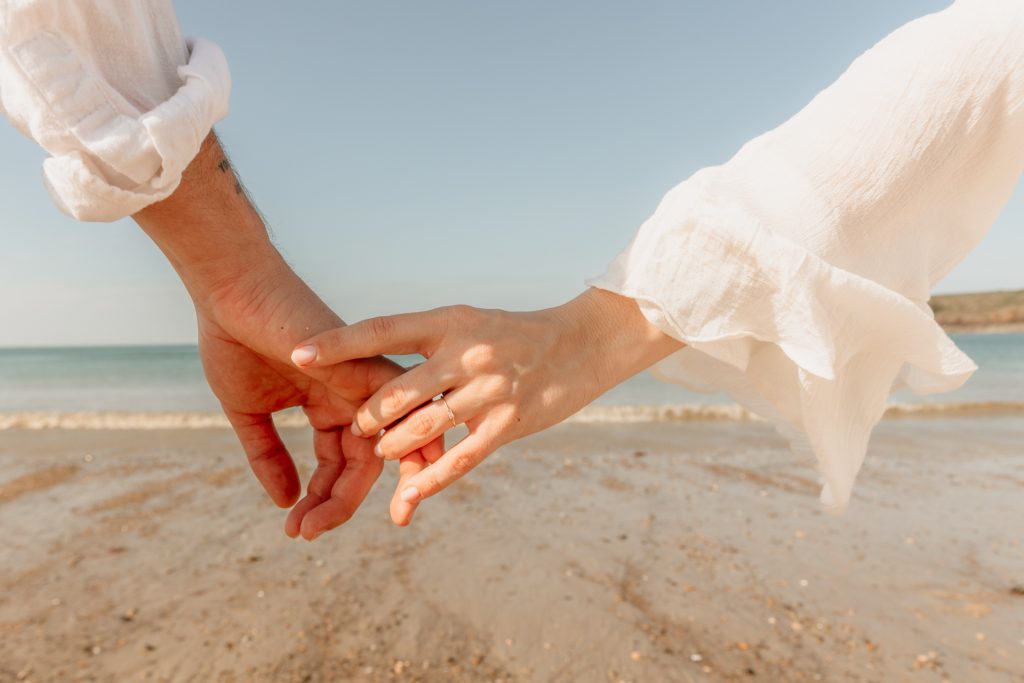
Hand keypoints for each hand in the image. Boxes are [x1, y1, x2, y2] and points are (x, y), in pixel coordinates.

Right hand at [194, 270, 440, 538]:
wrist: (231, 293)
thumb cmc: (236, 342)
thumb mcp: (250, 414)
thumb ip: (268, 456)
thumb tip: (284, 503)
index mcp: (330, 407)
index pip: (340, 465)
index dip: (321, 501)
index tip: (297, 531)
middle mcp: (354, 398)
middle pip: (364, 463)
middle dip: (340, 505)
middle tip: (308, 535)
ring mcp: (363, 384)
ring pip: (383, 446)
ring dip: (353, 492)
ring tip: (318, 524)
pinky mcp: (364, 368)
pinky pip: (391, 415)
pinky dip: (384, 453)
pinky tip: (353, 489)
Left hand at [292, 288, 682, 523]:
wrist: (583, 345)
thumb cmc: (516, 335)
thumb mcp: (470, 324)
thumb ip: (428, 344)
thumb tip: (373, 363)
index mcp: (449, 322)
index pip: (381, 330)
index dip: (338, 344)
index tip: (297, 352)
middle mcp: (466, 353)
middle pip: (397, 390)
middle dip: (368, 416)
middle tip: (353, 430)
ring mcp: (489, 389)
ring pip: (423, 427)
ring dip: (394, 446)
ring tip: (381, 453)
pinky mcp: (509, 423)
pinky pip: (461, 459)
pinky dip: (431, 479)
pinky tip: (409, 496)